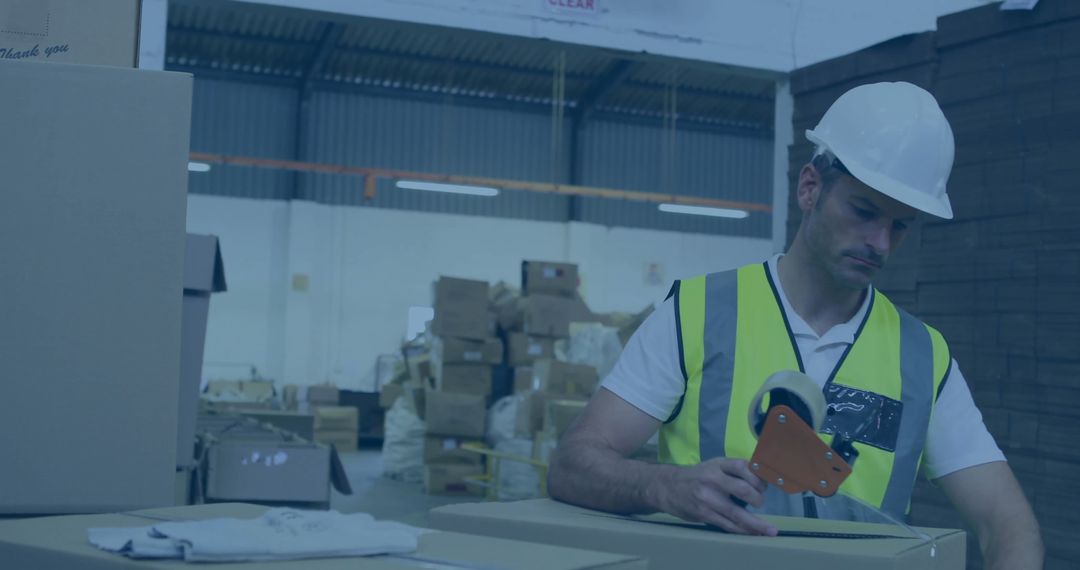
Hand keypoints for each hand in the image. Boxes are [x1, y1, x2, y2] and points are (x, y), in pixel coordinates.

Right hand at [649, 458, 777, 535]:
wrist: (667, 487)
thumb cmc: (696, 476)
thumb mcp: (713, 466)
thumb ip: (734, 471)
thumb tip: (762, 481)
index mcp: (718, 465)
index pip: (743, 466)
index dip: (758, 477)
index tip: (765, 484)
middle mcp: (713, 479)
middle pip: (743, 490)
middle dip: (758, 498)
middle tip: (760, 502)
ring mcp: (708, 498)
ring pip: (737, 513)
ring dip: (756, 523)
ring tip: (769, 530)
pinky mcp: (704, 514)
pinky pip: (727, 525)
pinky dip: (742, 530)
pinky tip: (752, 532)